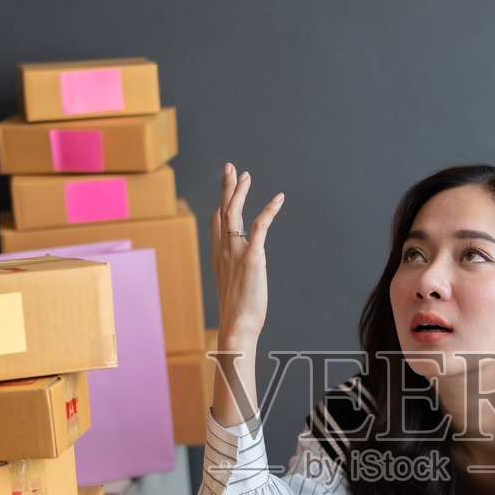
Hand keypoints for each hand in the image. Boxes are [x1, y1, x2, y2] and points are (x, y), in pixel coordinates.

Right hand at [210, 163, 284, 348]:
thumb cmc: (237, 315)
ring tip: (246, 174)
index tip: (225, 192)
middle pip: (222, 211)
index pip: (216, 224)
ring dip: (239, 191)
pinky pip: (259, 226)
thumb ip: (235, 277)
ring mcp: (236, 252)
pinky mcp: (252, 257)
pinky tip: (278, 198)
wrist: (237, 326)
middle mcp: (223, 251)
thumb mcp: (233, 290)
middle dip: (226, 187)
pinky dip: (269, 210)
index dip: (220, 205)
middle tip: (231, 168)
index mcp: (218, 258)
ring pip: (234, 213)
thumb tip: (241, 277)